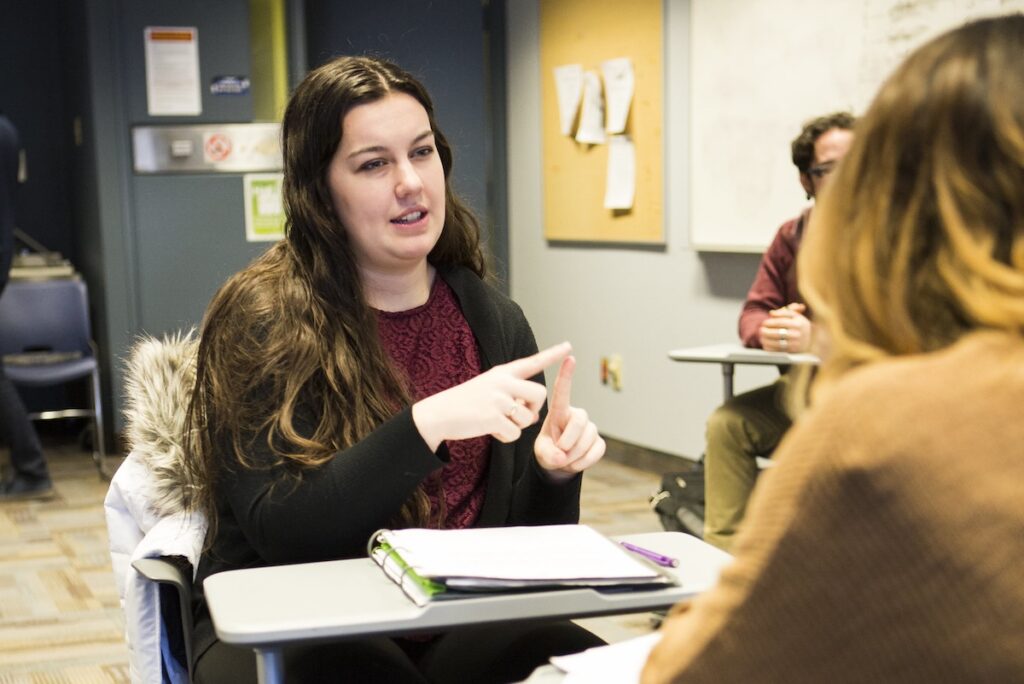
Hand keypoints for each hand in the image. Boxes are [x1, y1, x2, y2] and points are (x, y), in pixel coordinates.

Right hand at [412, 342, 571, 451]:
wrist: (439, 413)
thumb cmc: (466, 403)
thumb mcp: (489, 389)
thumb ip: (512, 395)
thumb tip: (533, 415)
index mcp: (503, 373)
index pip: (532, 362)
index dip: (552, 355)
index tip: (569, 346)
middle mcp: (503, 382)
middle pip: (540, 395)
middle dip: (534, 409)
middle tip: (520, 415)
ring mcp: (498, 400)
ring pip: (528, 418)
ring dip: (517, 426)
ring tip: (497, 421)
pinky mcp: (493, 418)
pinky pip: (515, 434)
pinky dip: (505, 437)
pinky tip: (490, 429)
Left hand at [533, 355, 605, 480]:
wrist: (559, 464)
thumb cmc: (548, 450)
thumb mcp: (541, 452)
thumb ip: (548, 454)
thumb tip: (561, 457)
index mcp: (559, 412)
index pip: (562, 391)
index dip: (566, 375)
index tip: (570, 358)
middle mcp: (577, 415)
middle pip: (579, 421)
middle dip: (569, 441)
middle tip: (559, 454)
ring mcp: (590, 427)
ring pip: (587, 438)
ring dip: (574, 455)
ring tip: (564, 460)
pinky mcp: (599, 441)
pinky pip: (596, 451)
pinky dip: (584, 461)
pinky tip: (574, 463)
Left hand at [758, 303, 811, 352]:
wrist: (811, 340)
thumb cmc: (799, 325)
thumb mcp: (796, 316)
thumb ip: (784, 312)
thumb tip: (771, 313)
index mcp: (799, 324)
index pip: (780, 322)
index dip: (770, 322)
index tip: (764, 323)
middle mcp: (798, 335)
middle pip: (778, 333)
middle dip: (766, 332)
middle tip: (761, 330)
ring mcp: (795, 345)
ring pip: (776, 343)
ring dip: (766, 340)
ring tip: (762, 337)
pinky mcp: (792, 353)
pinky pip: (777, 351)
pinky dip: (770, 347)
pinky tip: (766, 344)